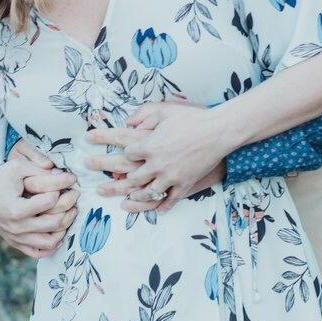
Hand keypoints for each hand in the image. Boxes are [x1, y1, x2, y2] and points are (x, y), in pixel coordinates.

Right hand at [0, 142, 79, 258]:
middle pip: (54, 223)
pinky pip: (39, 253)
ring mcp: (17, 238)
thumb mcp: (18, 167)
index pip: (50, 201)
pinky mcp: (16, 244)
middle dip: (69, 207)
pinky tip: (58, 231)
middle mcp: (17, 227)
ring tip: (69, 213)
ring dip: (65, 227)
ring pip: (50, 242)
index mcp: (17, 209)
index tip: (68, 180)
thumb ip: (41, 171)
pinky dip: (52, 245)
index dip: (62, 187)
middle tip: (74, 196)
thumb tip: (67, 177)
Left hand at [83, 103, 230, 212]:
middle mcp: (156, 164)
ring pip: (147, 192)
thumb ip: (145, 115)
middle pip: (131, 177)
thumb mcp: (165, 111)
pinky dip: (162, 206)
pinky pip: (170, 199)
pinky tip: (156, 209)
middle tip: (103, 186)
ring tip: (126, 200)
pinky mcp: (184, 184)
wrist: (218, 131)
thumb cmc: (192, 118)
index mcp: (149, 145)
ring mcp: (170, 177)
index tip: (125, 154)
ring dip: (135, 197)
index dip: (124, 153)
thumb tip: (128, 121)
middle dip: (116, 182)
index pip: (128, 153)